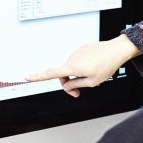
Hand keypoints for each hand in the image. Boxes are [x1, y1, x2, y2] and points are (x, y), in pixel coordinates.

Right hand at [25, 36, 139, 96]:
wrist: (116, 50)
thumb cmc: (106, 66)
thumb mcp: (92, 82)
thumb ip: (76, 85)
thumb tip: (67, 85)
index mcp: (72, 67)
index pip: (51, 73)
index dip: (37, 76)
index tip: (26, 76)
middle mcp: (72, 58)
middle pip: (63, 74)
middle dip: (68, 84)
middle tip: (77, 93)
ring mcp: (76, 52)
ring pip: (71, 68)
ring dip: (77, 75)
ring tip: (92, 76)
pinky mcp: (82, 49)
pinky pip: (78, 62)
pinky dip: (82, 67)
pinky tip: (94, 68)